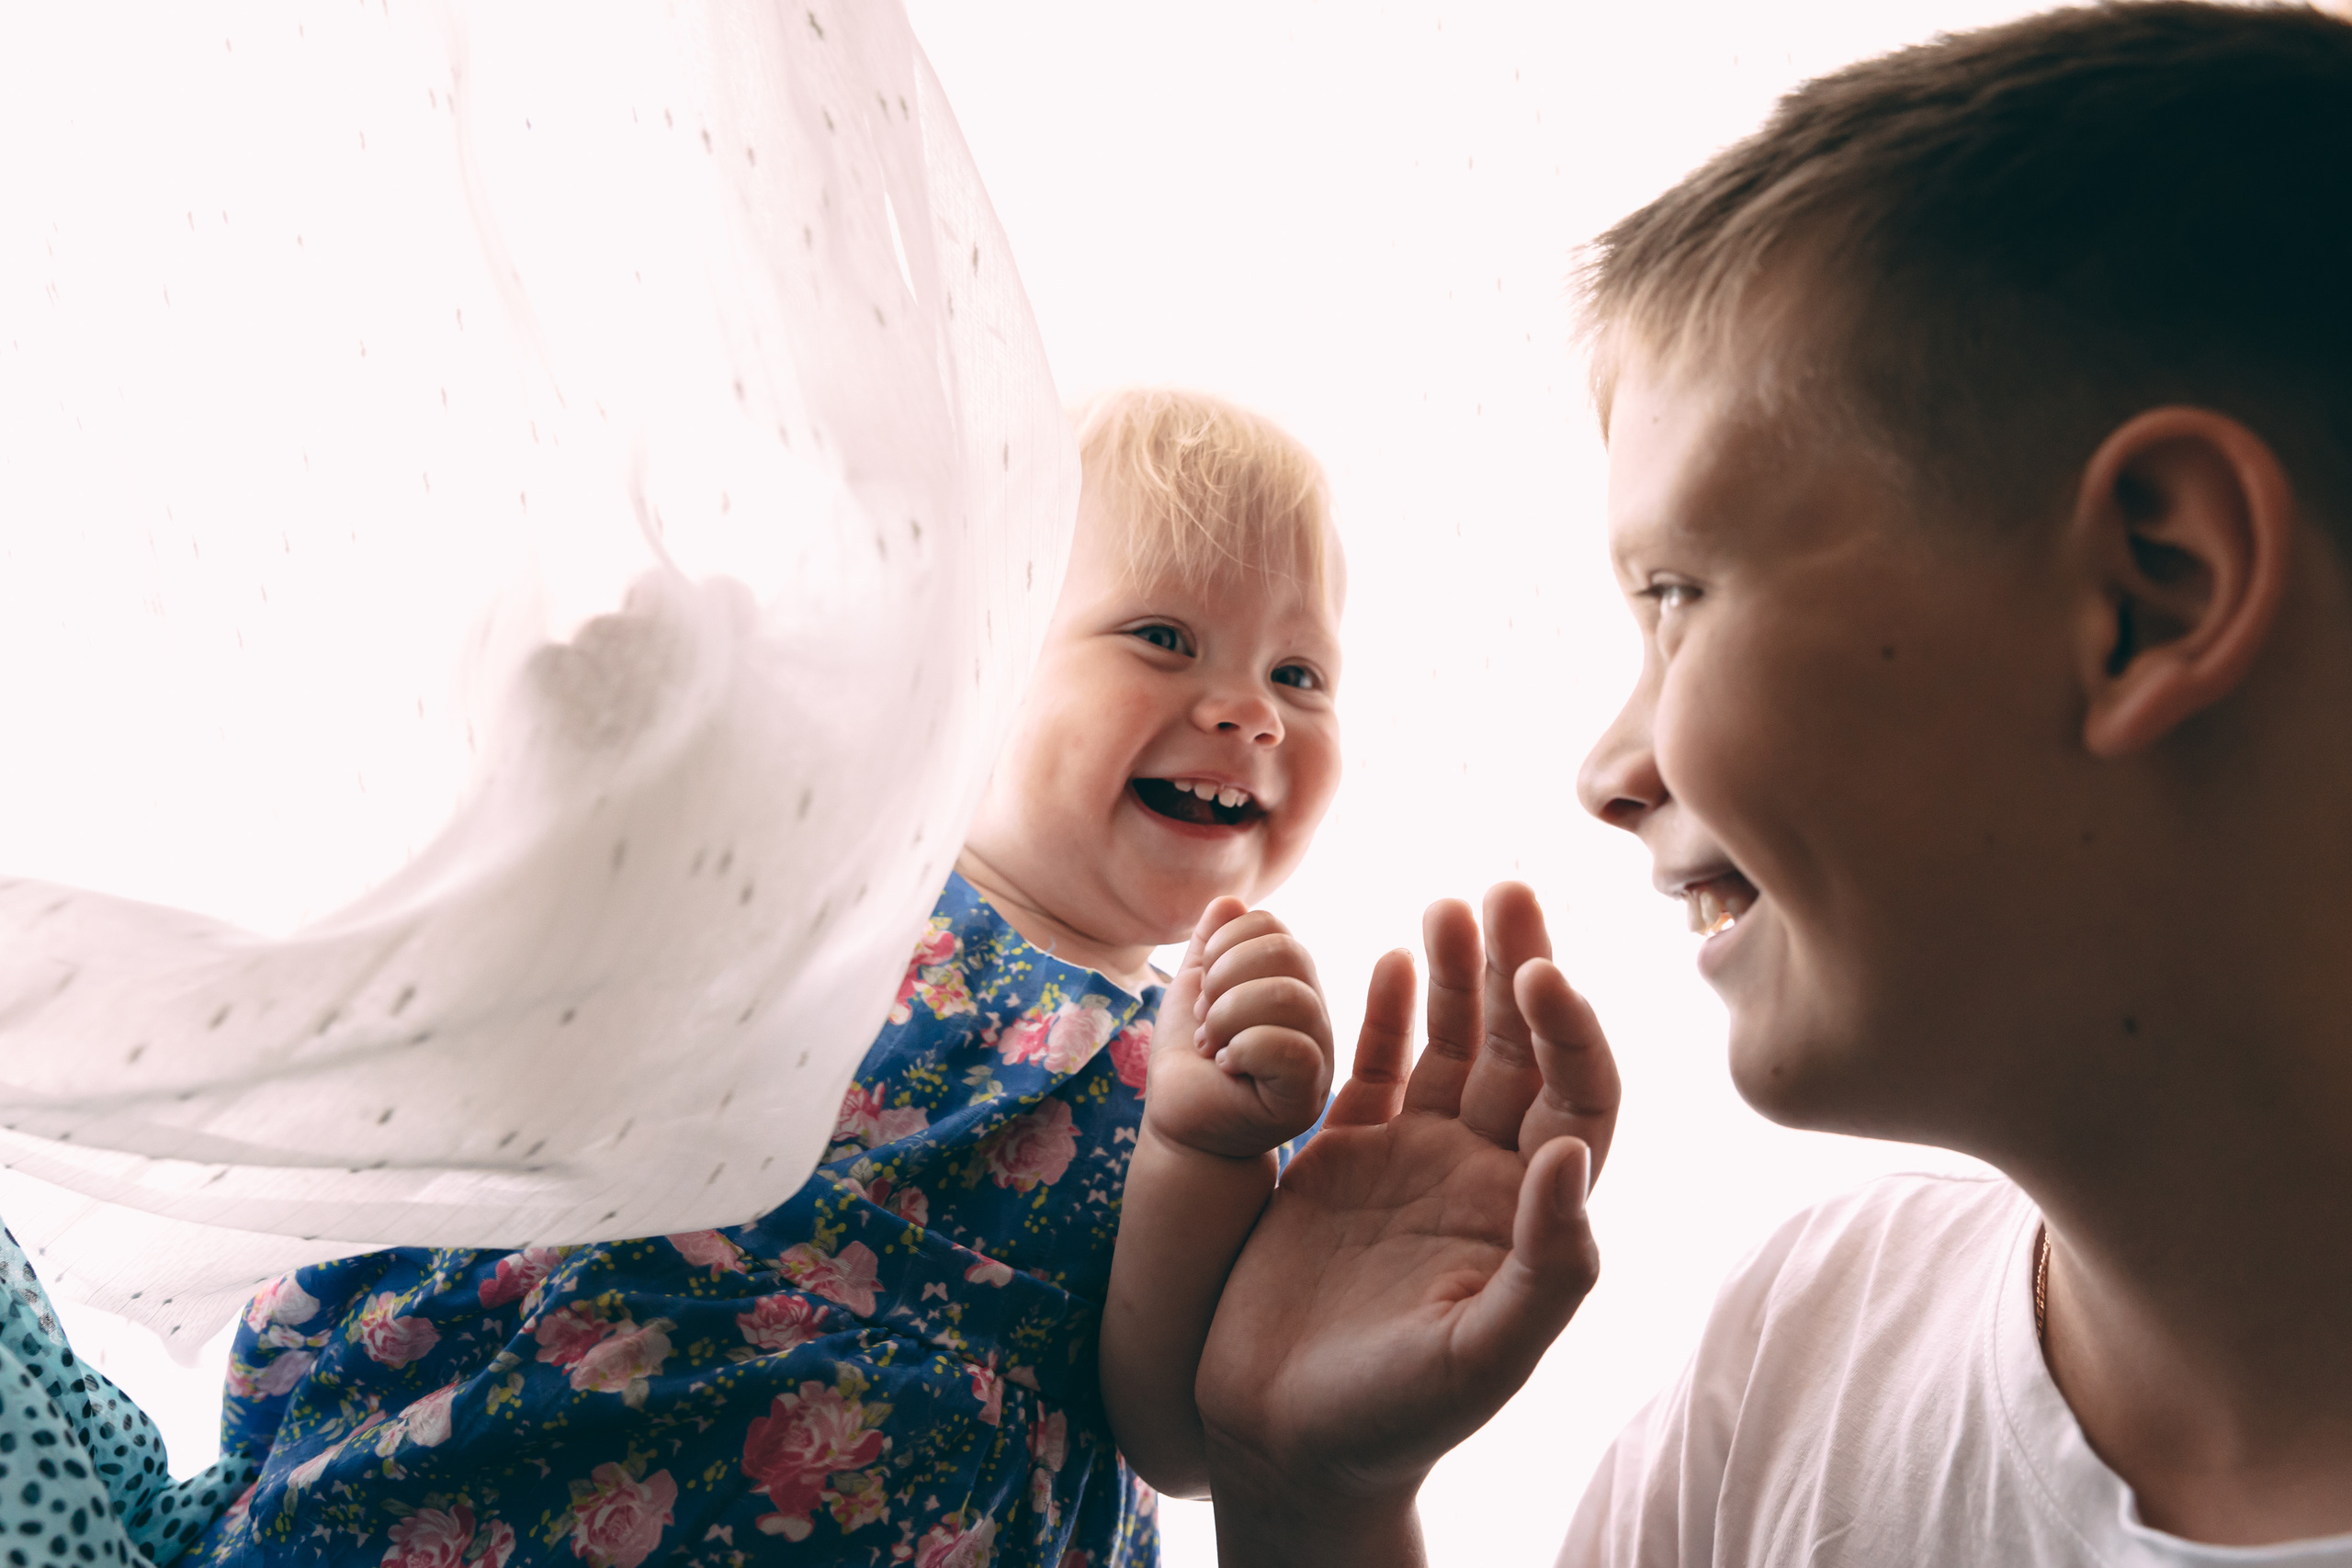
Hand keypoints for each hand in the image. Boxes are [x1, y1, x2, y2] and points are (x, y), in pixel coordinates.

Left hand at [1145, 897, 1336, 1160]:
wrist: (1181, 1125)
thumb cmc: (1191, 1060)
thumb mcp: (1194, 992)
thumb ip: (1210, 947)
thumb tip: (1228, 901)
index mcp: (1290, 981)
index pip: (1273, 927)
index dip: (1226, 944)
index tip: (1203, 987)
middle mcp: (1314, 1012)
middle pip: (1287, 953)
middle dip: (1226, 978)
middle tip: (1205, 1019)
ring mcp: (1316, 1055)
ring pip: (1291, 997)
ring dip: (1230, 1015)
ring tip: (1210, 1043)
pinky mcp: (1305, 1097)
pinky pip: (1294, 1051)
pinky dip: (1245, 1048)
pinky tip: (1225, 1065)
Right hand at [1195, 884, 1619, 1561]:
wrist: (1286, 1441)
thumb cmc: (1397, 1418)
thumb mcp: (1486, 1357)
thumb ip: (1546, 1263)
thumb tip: (1575, 1153)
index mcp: (1530, 1211)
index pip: (1579, 1095)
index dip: (1572, 1030)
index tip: (1543, 974)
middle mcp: (1480, 1172)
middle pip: (1519, 1047)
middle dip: (1519, 966)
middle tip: (1510, 889)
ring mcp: (1411, 1159)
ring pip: (1448, 1044)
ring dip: (1457, 973)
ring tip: (1452, 904)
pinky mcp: (1340, 1158)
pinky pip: (1372, 1067)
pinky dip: (1381, 1013)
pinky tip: (1387, 960)